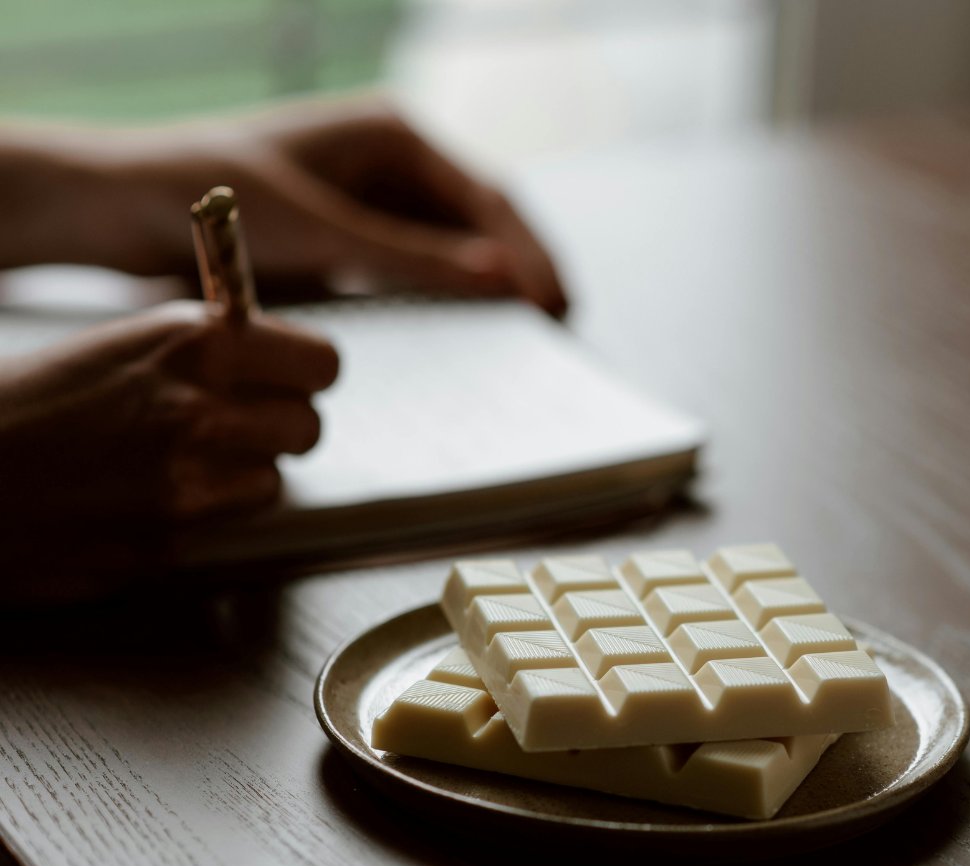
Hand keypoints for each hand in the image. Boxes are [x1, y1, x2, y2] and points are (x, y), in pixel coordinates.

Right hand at [0, 301, 337, 601]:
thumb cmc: (11, 406)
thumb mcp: (114, 348)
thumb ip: (201, 355)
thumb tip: (267, 364)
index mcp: (192, 343)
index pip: (321, 364)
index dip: (305, 376)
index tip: (289, 381)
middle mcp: (200, 410)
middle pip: (307, 428)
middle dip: (275, 430)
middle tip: (229, 427)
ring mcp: (186, 485)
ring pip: (270, 485)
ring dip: (236, 479)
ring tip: (170, 464)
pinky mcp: (165, 545)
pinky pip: (217, 530)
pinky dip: (192, 520)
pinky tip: (135, 500)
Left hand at [4, 96, 567, 316]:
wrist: (122, 210)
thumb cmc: (209, 196)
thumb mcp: (317, 230)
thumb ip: (413, 256)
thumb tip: (506, 281)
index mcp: (395, 134)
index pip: (490, 197)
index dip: (530, 253)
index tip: (555, 306)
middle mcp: (395, 165)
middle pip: (487, 223)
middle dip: (527, 273)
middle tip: (562, 330)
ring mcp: (378, 204)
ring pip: (461, 252)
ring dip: (495, 292)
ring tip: (531, 343)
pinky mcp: (357, 244)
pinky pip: (423, 275)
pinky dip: (452, 305)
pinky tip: (472, 341)